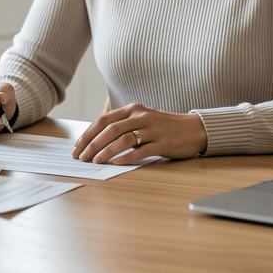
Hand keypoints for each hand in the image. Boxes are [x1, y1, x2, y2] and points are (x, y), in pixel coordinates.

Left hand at [72, 102, 206, 163]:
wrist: (194, 129)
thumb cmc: (164, 127)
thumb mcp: (142, 120)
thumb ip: (123, 126)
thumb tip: (96, 141)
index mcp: (133, 109)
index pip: (104, 120)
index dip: (88, 134)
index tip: (77, 147)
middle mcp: (141, 116)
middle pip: (110, 129)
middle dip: (92, 144)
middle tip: (81, 157)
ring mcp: (153, 129)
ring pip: (124, 139)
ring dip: (106, 151)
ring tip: (95, 161)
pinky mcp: (163, 143)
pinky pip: (142, 150)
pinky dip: (127, 157)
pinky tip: (116, 163)